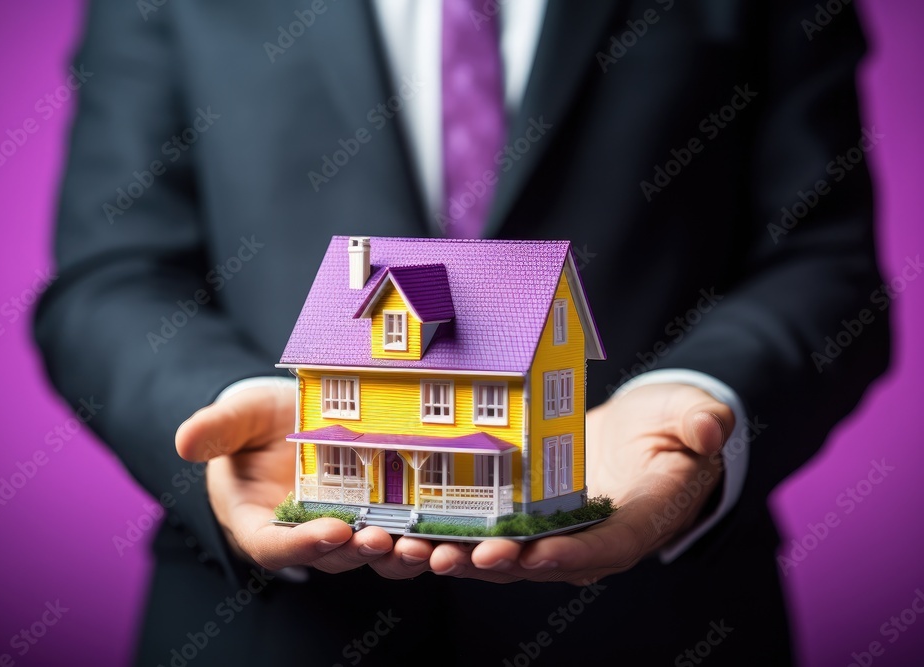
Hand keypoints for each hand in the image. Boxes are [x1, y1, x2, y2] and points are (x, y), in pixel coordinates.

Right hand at [176, 385, 429, 574]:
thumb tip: (185, 440)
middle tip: (382, 539)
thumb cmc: (253, 420)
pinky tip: (449, 528)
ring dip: (397, 553)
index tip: (330, 530)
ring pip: (371, 552)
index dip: (302, 545)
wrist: (288, 413)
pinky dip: (422, 534)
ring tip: (424, 545)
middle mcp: (304, 534)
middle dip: (357, 552)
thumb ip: (215, 430)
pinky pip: (400, 530)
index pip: (275, 546)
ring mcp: (344, 525)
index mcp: (260, 522)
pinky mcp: (377, 511)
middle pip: (331, 556)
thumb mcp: (234, 417)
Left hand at [420, 383, 731, 584]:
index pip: (602, 548)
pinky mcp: (521, 521)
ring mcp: (551, 536)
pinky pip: (480, 535)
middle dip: (493, 565)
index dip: (567, 556)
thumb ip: (701, 422)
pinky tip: (400, 532)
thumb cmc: (672, 426)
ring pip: (500, 559)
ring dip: (455, 558)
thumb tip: (712, 427)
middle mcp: (587, 542)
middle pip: (539, 565)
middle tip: (450, 557)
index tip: (531, 555)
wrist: (645, 433)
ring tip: (409, 551)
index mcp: (635, 524)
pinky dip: (442, 537)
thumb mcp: (691, 415)